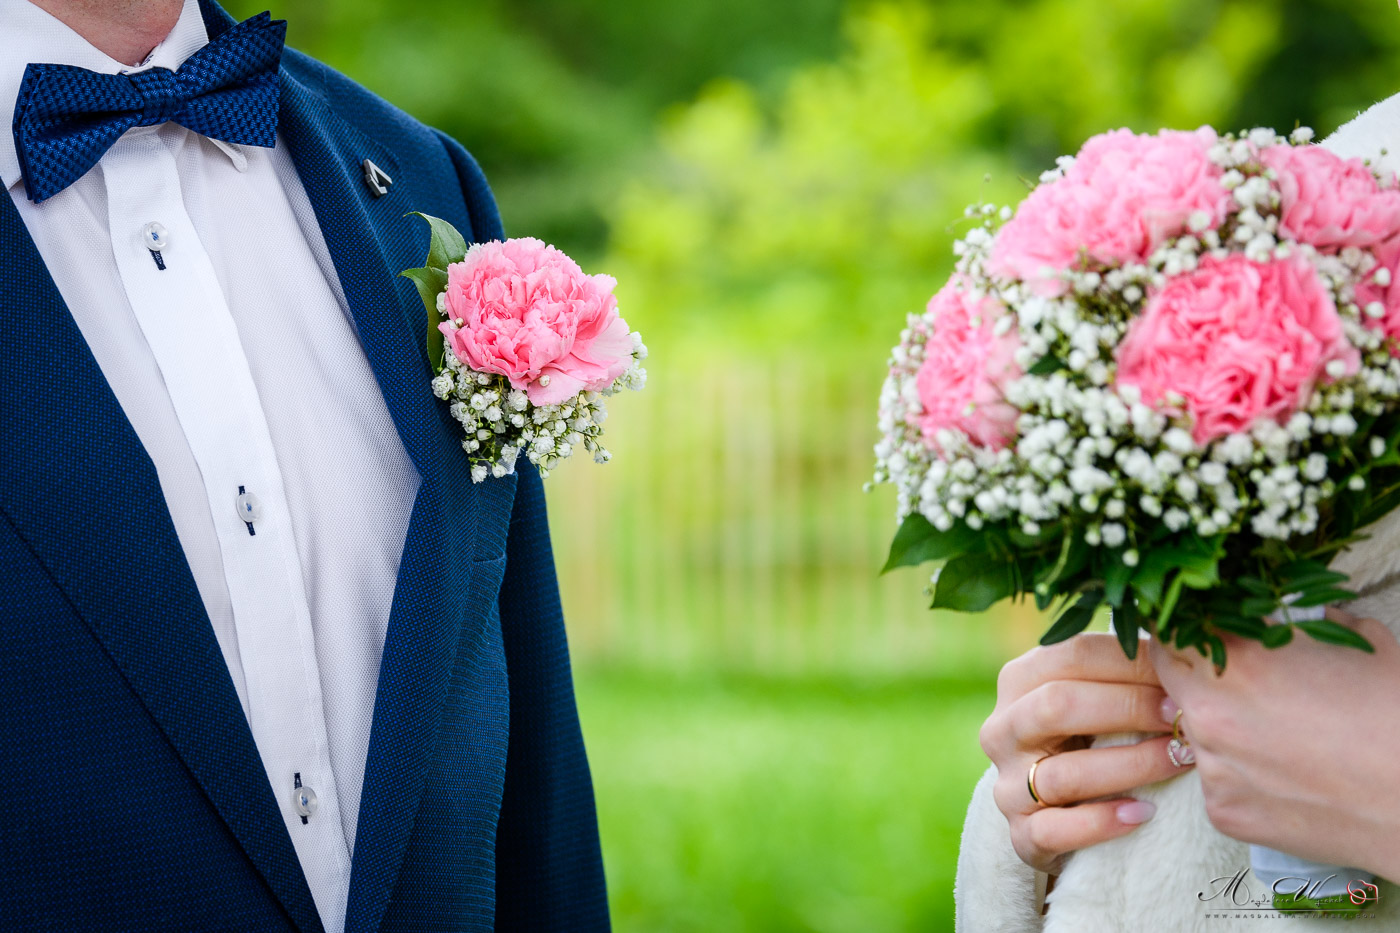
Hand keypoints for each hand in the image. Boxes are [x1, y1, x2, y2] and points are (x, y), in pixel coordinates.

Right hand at [979, 632, 1191, 873]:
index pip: (1071, 656)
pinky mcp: (1020, 834)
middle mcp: (1002, 729)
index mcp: (1019, 680)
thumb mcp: (1097, 695)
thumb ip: (1124, 669)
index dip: (1130, 663)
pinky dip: (1102, 823)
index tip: (1181, 675)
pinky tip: (1143, 814)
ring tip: (1181, 760)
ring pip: (1063, 773)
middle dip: (1128, 707)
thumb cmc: (1093, 736)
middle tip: (1183, 716)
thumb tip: (1182, 641)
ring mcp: (1007, 785)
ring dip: (1131, 765)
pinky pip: (1055, 831)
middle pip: (1058, 705)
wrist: (1061, 809)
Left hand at [1149, 610, 1399, 882]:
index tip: (1202, 633)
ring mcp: (1211, 766)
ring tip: (1277, 736)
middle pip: (1170, 679)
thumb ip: (1309, 621)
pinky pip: (1215, 781)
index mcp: (1236, 660)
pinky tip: (1285, 776)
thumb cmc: (1395, 718)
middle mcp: (1208, 712)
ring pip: (1192, 733)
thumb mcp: (1359, 644)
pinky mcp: (1221, 811)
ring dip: (1219, 727)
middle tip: (1237, 683)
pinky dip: (1240, 775)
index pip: (1172, 629)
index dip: (1187, 629)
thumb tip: (1295, 612)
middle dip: (1195, 675)